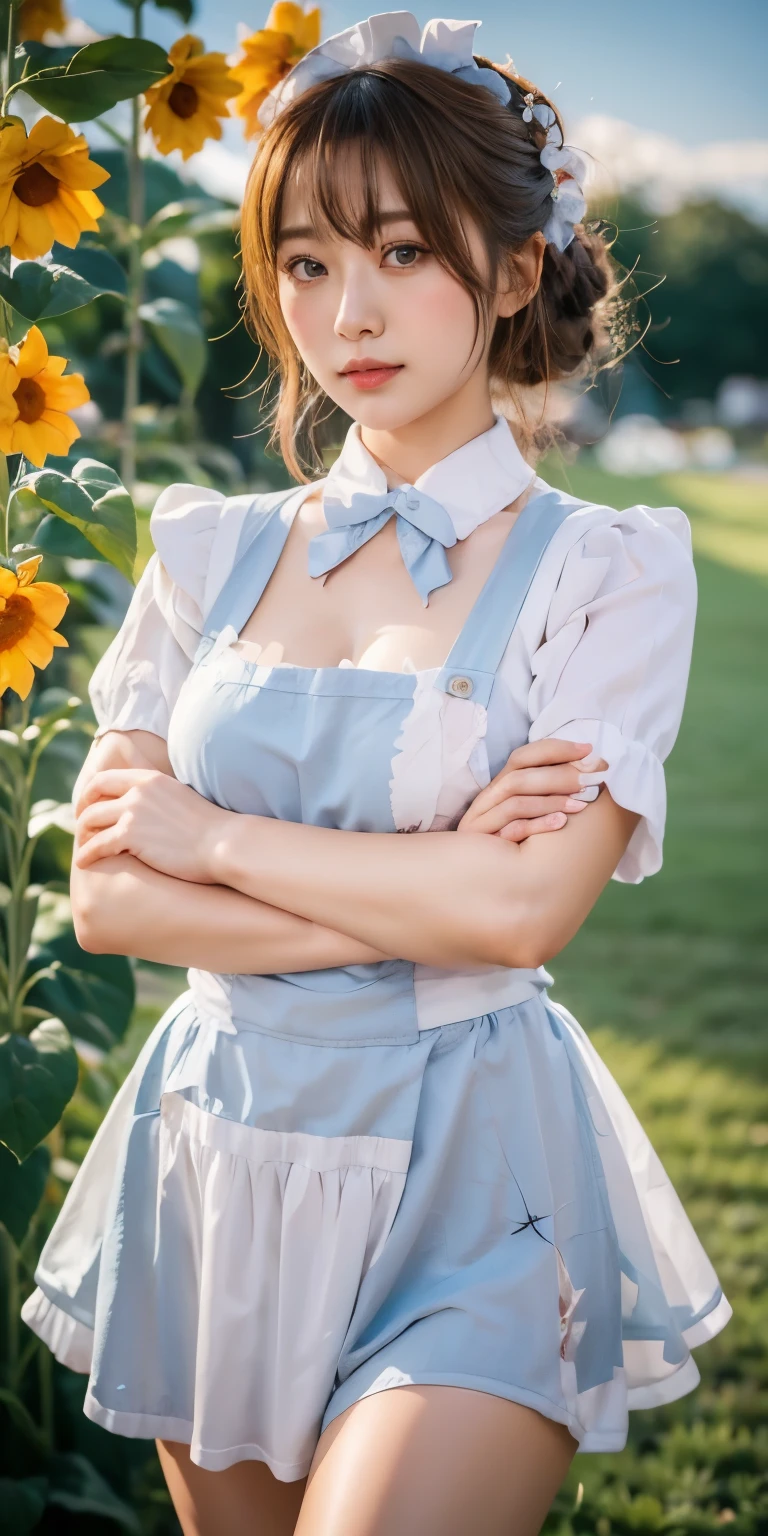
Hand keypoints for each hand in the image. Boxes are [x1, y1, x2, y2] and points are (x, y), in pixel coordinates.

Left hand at [72, 766, 231, 882]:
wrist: (224, 844)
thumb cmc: (212, 829)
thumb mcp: (182, 799)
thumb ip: (161, 797)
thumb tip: (153, 806)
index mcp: (150, 779)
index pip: (106, 778)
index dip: (91, 792)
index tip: (88, 805)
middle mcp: (138, 791)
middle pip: (93, 797)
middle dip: (81, 812)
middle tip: (81, 827)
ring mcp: (133, 812)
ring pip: (91, 820)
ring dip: (82, 835)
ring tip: (83, 847)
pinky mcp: (131, 836)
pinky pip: (97, 845)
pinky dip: (86, 854)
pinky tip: (84, 862)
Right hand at [457, 738, 606, 841]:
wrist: (492, 885)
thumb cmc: (521, 846)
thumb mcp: (534, 812)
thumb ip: (550, 789)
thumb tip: (587, 766)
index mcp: (500, 787)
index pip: (523, 756)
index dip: (555, 749)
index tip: (588, 750)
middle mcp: (487, 800)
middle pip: (520, 776)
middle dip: (560, 775)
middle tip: (592, 778)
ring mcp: (481, 822)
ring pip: (515, 802)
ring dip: (552, 800)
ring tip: (582, 804)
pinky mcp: (482, 845)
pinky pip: (512, 830)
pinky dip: (538, 825)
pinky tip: (562, 823)